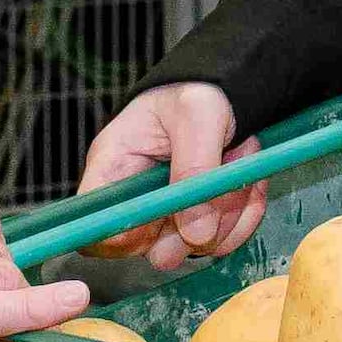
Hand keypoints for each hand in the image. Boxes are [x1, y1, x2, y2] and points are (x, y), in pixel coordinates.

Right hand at [77, 83, 263, 268]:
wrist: (227, 92)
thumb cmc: (196, 91)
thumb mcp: (196, 115)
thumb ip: (194, 169)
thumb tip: (197, 235)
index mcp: (112, 170)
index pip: (96, 233)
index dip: (130, 238)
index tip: (168, 218)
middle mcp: (136, 202)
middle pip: (156, 250)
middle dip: (201, 221)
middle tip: (222, 177)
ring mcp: (169, 217)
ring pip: (200, 246)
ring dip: (231, 207)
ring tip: (236, 158)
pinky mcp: (201, 222)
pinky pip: (227, 238)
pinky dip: (246, 210)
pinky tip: (245, 175)